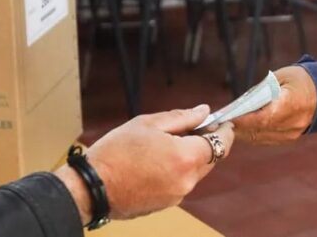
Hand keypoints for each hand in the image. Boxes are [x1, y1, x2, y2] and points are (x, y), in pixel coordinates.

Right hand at [54, 105, 233, 223]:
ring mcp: (177, 195)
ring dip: (191, 157)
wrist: (91, 187)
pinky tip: (157, 161)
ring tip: (167, 144)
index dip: (225, 131)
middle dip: (206, 143)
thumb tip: (204, 112)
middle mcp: (186, 181)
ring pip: (195, 172)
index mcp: (185, 158)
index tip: (223, 122)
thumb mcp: (148, 124)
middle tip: (192, 128)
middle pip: (210, 159)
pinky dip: (177, 171)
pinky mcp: (166, 204)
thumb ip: (182, 118)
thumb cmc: (115, 152)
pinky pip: (181, 183)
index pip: (221, 144)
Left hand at [232, 66, 316, 144]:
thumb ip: (262, 90)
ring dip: (242, 133)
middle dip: (238, 128)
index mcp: (291, 104)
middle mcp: (291, 123)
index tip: (228, 118)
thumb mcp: (281, 77)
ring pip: (260, 137)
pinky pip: (267, 139)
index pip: (263, 117)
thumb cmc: (302, 80)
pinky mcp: (290, 138)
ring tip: (225, 127)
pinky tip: (241, 130)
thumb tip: (241, 103)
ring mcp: (291, 133)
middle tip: (219, 124)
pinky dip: (253, 135)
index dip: (244, 120)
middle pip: (259, 130)